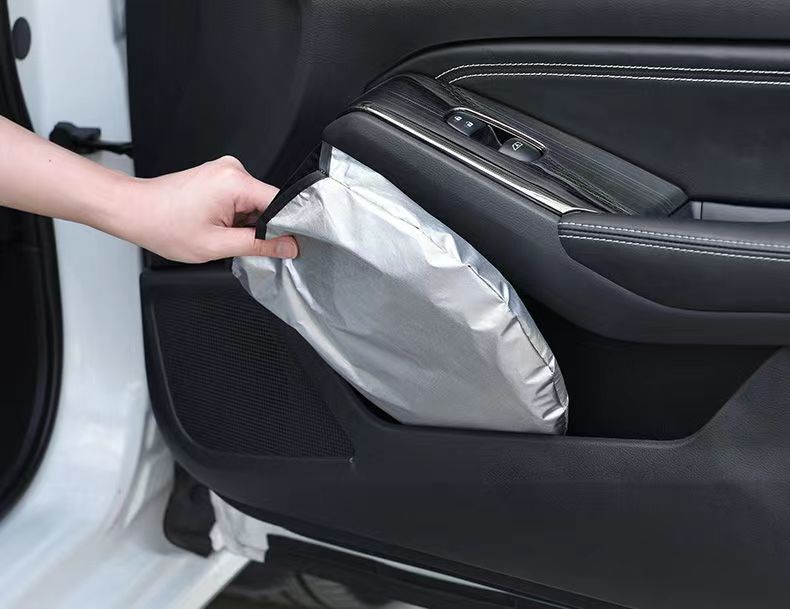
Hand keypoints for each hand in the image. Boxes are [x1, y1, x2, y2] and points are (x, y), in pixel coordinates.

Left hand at [122, 156, 297, 262]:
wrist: (133, 210)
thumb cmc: (163, 224)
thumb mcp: (217, 245)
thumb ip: (259, 246)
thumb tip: (288, 246)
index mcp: (235, 182)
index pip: (282, 202)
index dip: (289, 226)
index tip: (288, 244)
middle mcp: (232, 170)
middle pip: (269, 203)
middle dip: (262, 227)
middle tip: (238, 243)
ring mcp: (225, 171)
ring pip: (255, 204)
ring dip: (245, 223)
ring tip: (218, 232)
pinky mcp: (219, 177)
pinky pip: (242, 199)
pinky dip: (236, 217)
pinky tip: (216, 224)